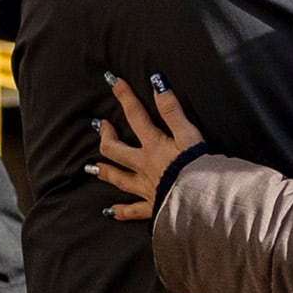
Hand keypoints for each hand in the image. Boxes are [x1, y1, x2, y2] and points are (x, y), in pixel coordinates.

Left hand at [87, 71, 208, 220]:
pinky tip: (109, 212)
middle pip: (115, 150)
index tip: (112, 81)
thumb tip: (157, 84)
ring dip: (105, 171)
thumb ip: (172, 110)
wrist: (200, 199)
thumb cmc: (198, 166)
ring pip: (119, 178)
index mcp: (153, 145)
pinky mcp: (152, 206)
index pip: (135, 116)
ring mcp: (145, 188)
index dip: (124, 96)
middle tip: (101, 126)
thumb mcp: (188, 133)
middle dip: (106, 136)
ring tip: (92, 167)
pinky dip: (120, 211)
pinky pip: (132, 211)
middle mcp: (143, 166)